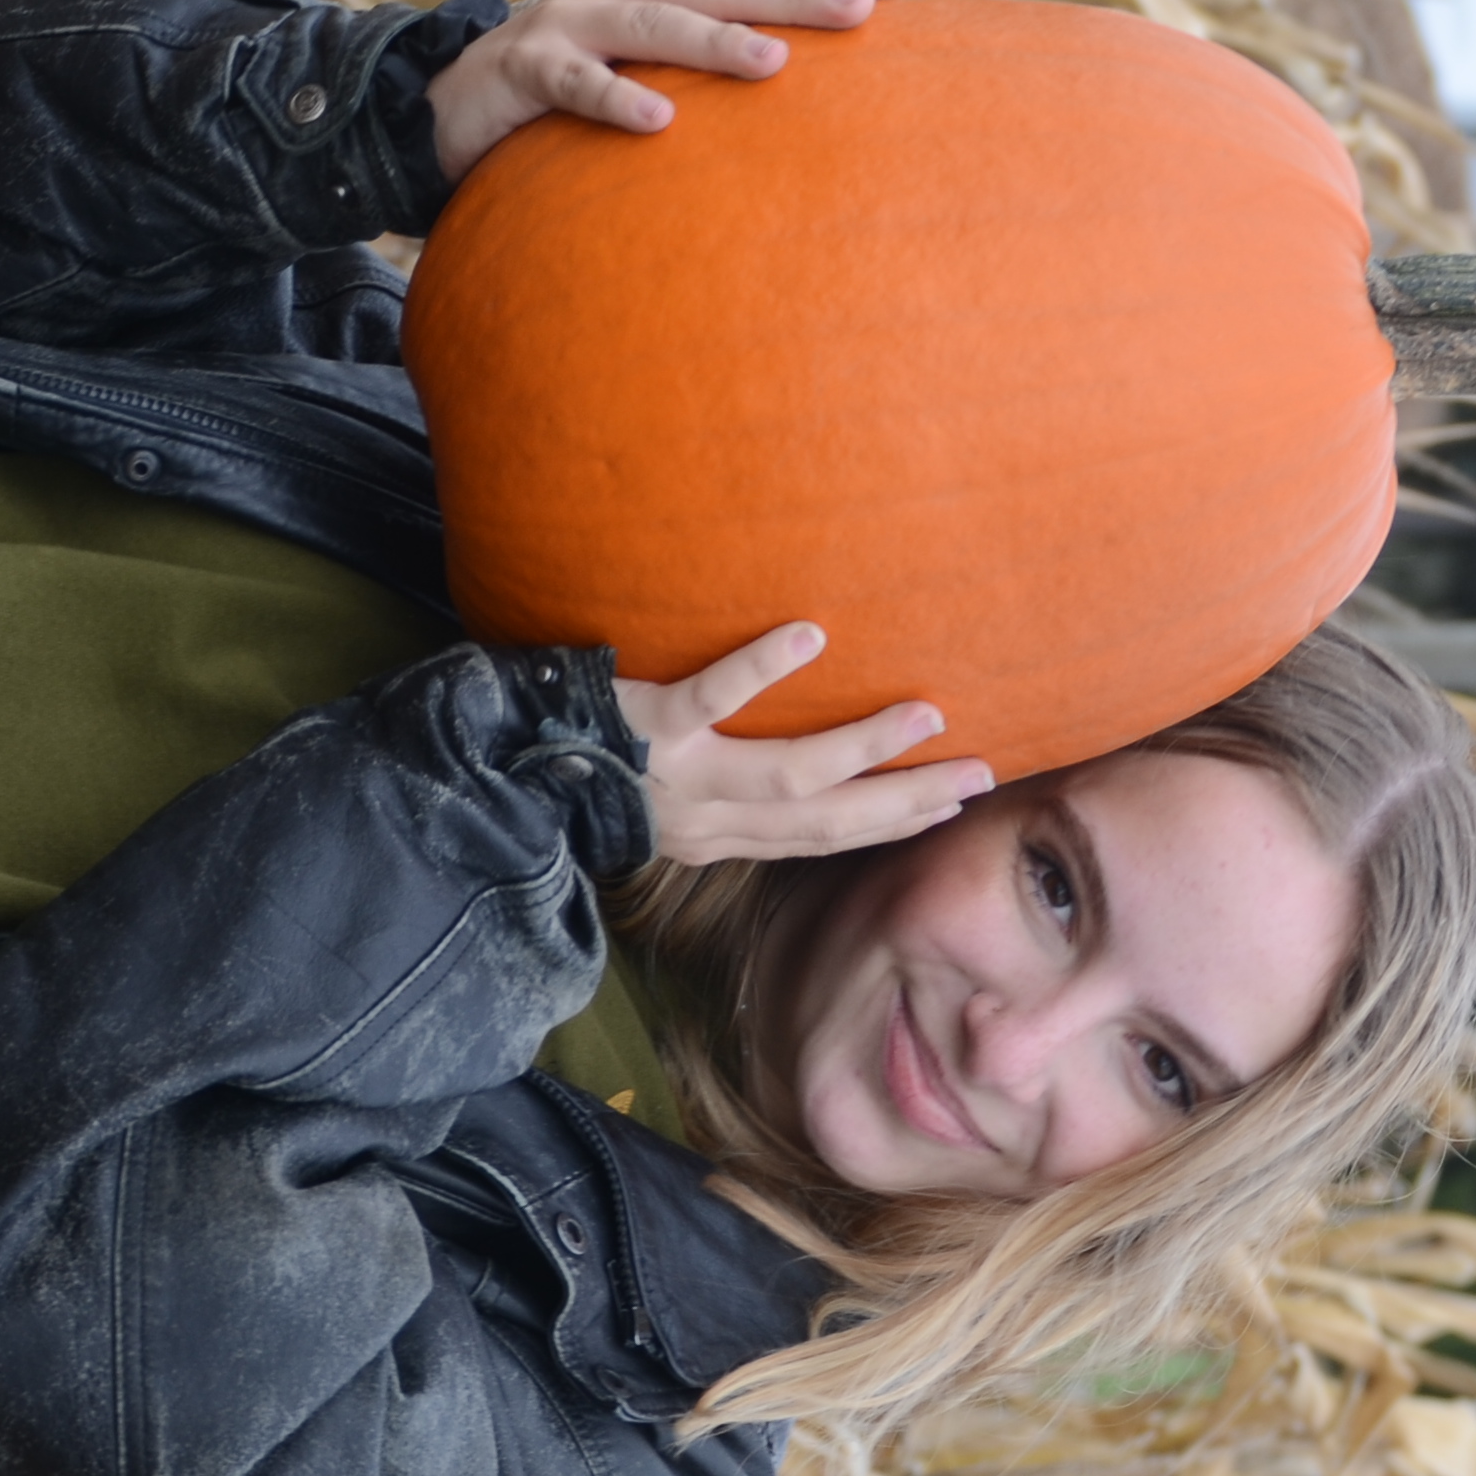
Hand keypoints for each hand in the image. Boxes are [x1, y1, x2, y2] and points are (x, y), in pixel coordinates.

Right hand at [429, 0, 906, 184]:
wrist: (438, 110)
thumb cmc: (557, 104)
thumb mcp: (636, 77)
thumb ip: (697, 76)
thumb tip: (797, 98)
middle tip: (865, 4)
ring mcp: (568, 26)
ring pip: (654, 26)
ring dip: (717, 42)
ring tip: (776, 64)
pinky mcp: (522, 72)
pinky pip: (575, 86)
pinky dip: (616, 100)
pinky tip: (660, 121)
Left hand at [621, 624, 990, 866]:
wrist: (496, 766)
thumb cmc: (589, 768)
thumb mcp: (663, 800)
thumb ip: (725, 790)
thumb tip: (794, 764)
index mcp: (715, 837)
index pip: (821, 839)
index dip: (890, 824)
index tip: (954, 802)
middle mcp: (704, 820)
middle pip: (823, 823)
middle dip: (904, 802)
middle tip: (978, 774)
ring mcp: (678, 777)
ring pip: (785, 778)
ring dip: (861, 749)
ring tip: (924, 714)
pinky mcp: (647, 727)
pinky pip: (709, 697)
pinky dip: (760, 669)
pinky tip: (810, 636)